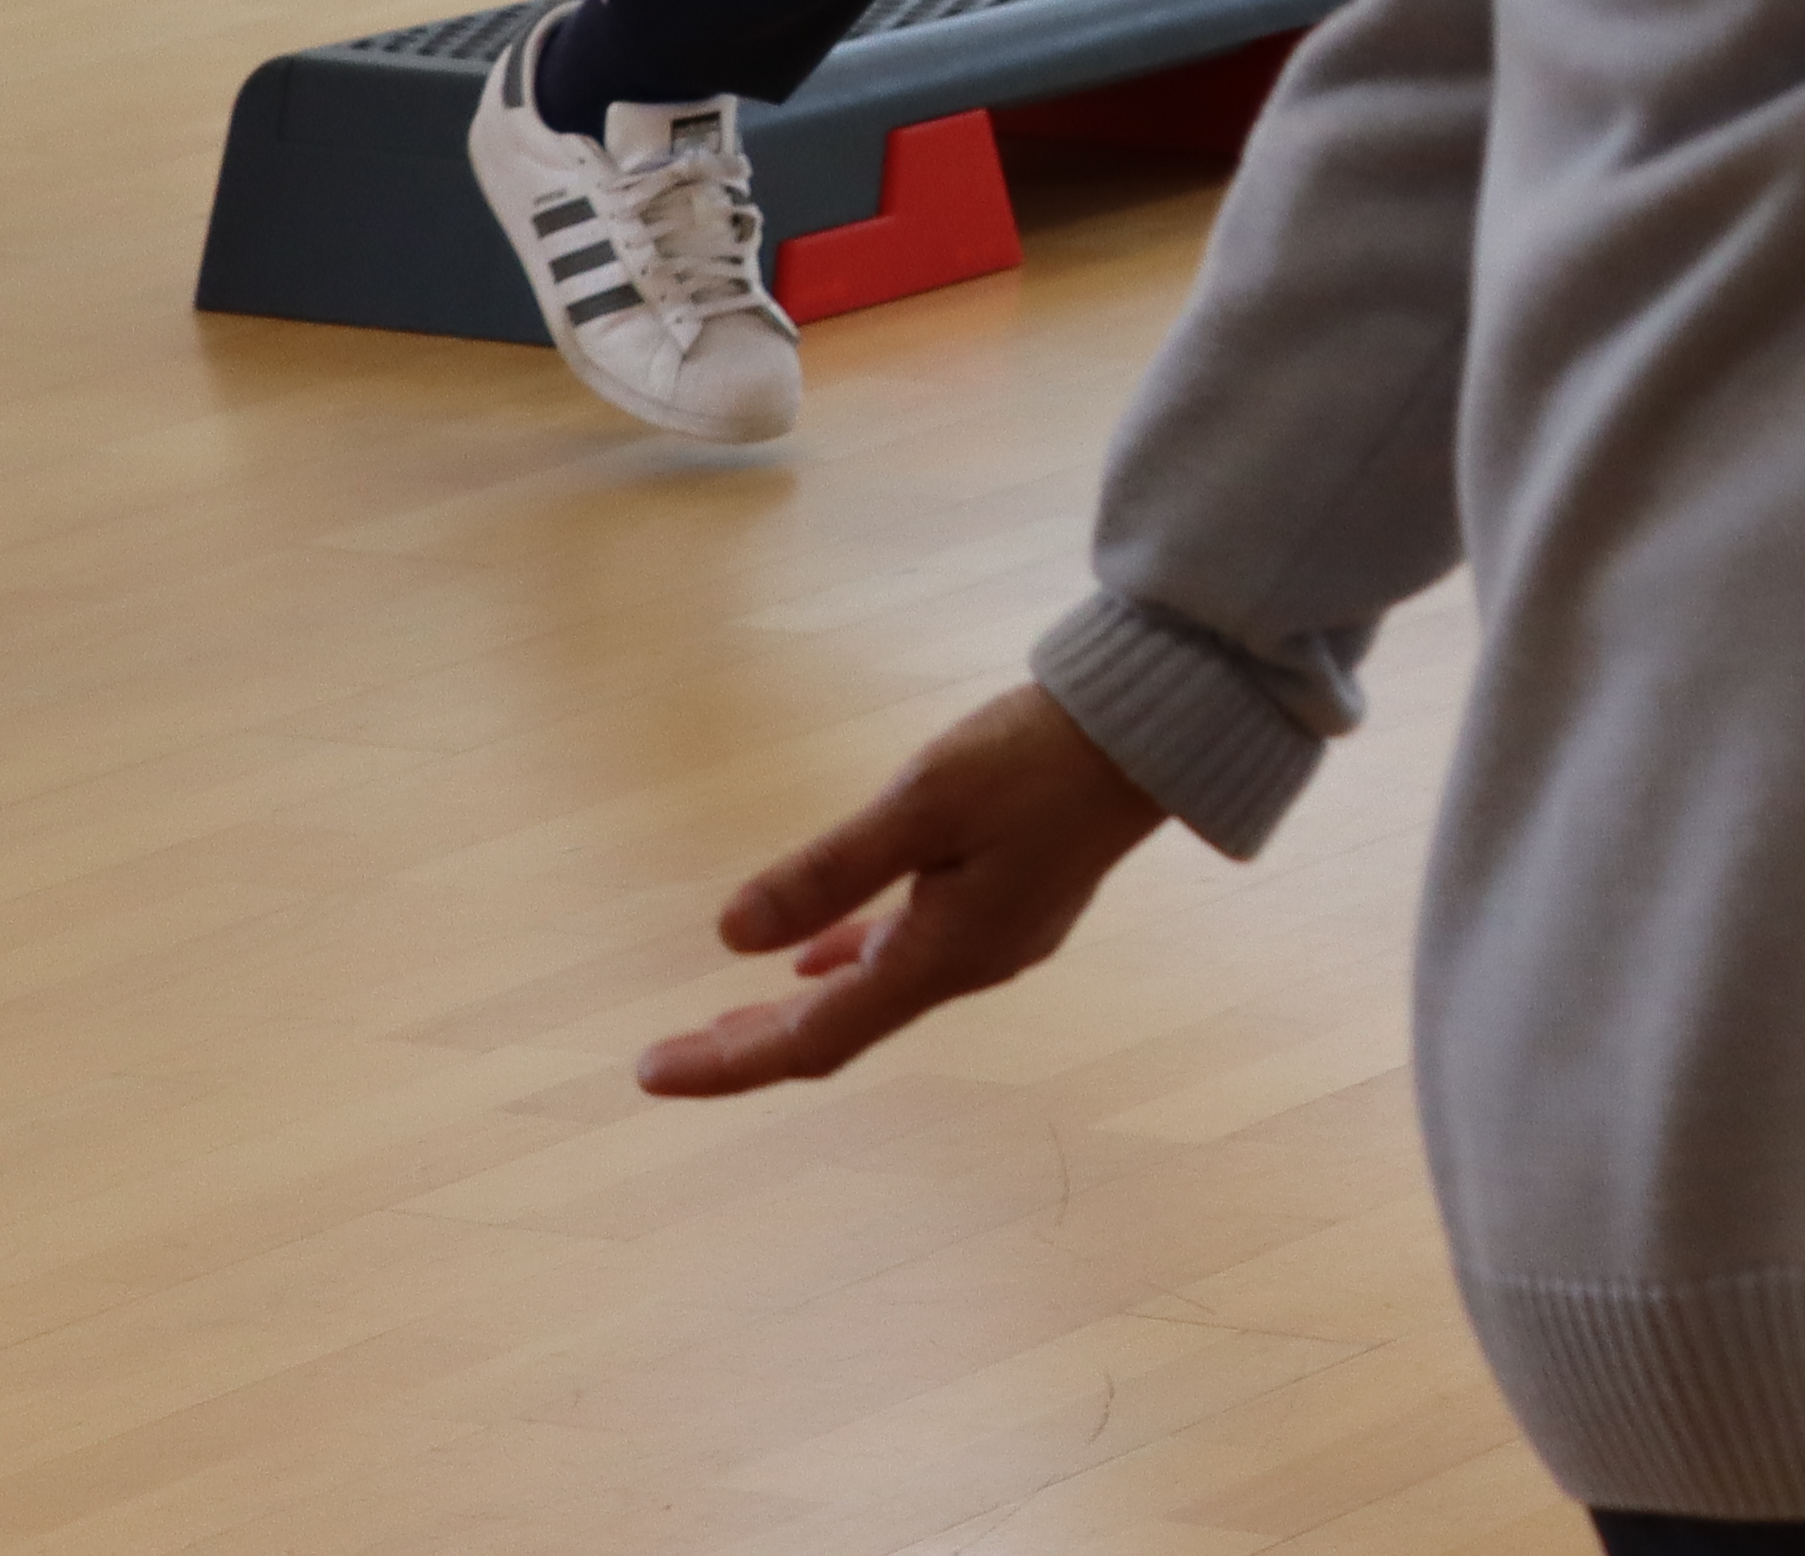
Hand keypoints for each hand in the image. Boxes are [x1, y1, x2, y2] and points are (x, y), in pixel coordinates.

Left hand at [639, 682, 1172, 1098]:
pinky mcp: (1014, 902)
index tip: (651, 1074)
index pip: (812, 1038)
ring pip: (872, 994)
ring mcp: (997, 937)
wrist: (1153, 730)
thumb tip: (729, 937)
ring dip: (795, 1009)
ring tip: (728, 1017)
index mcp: (942, 955)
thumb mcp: (920, 804)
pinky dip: (852, 962)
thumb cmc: (1037, 757)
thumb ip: (828, 873)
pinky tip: (827, 952)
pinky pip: (911, 955)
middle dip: (749, 1045)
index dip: (729, 1064)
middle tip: (668, 1059)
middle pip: (838, 1029)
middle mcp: (969, 965)